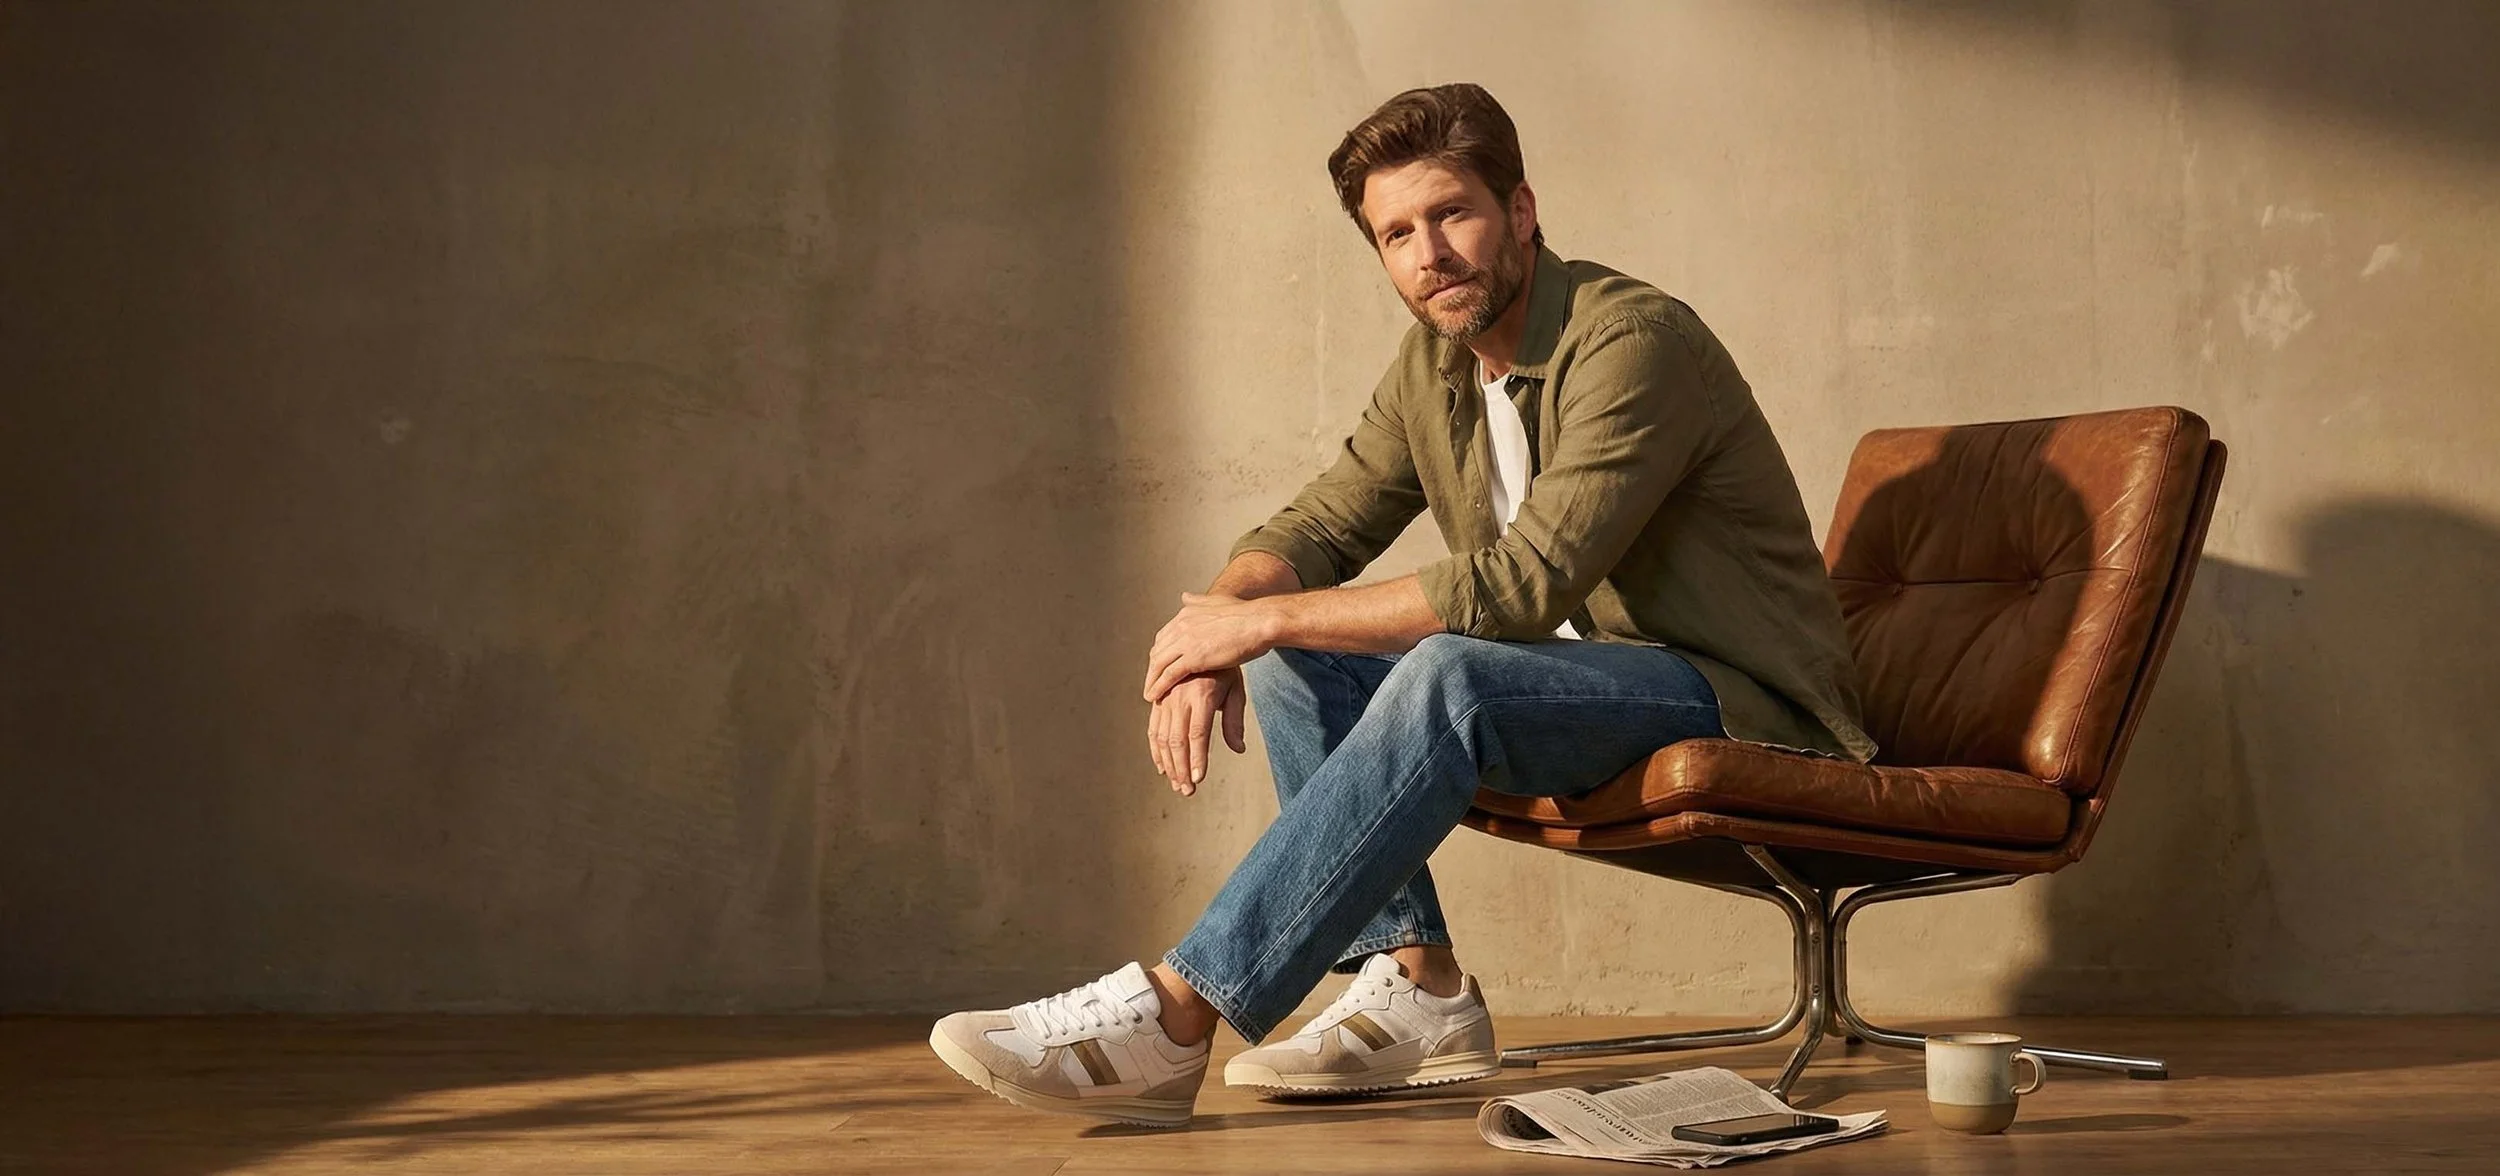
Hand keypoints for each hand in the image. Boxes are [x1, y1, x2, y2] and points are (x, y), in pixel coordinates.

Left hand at [1143, 592, 1276, 702]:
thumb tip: (1184, 596)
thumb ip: (1199, 601)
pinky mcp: (1193, 657)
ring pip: (1158, 663)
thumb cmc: (1247, 615)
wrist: (1260, 622)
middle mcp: (1181, 625)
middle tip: (1151, 682)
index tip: (1160, 666)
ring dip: (1151, 680)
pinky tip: (1154, 697)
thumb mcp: (1218, 601)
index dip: (1160, 653)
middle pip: (1157, 651)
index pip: (1164, 637)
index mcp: (1186, 613)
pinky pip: (1169, 675)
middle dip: (1153, 668)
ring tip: (1149, 694)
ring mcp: (1185, 641)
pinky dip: (1159, 686)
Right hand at [1149, 667, 1245, 795]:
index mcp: (1201, 695)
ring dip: (1169, 764)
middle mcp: (1180, 697)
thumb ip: (1234, 721)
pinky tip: (1163, 767)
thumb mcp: (1236, 691)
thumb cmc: (1225, 670)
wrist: (1203, 642)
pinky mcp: (1159, 700)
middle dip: (1181, 769)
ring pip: (1162, 738)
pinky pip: (1153, 728)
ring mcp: (1166, 698)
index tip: (1198, 779)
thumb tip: (1238, 748)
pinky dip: (1156, 750)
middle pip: (1177, 741)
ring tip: (1178, 784)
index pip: (1197, 735)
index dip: (1196, 759)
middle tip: (1187, 790)